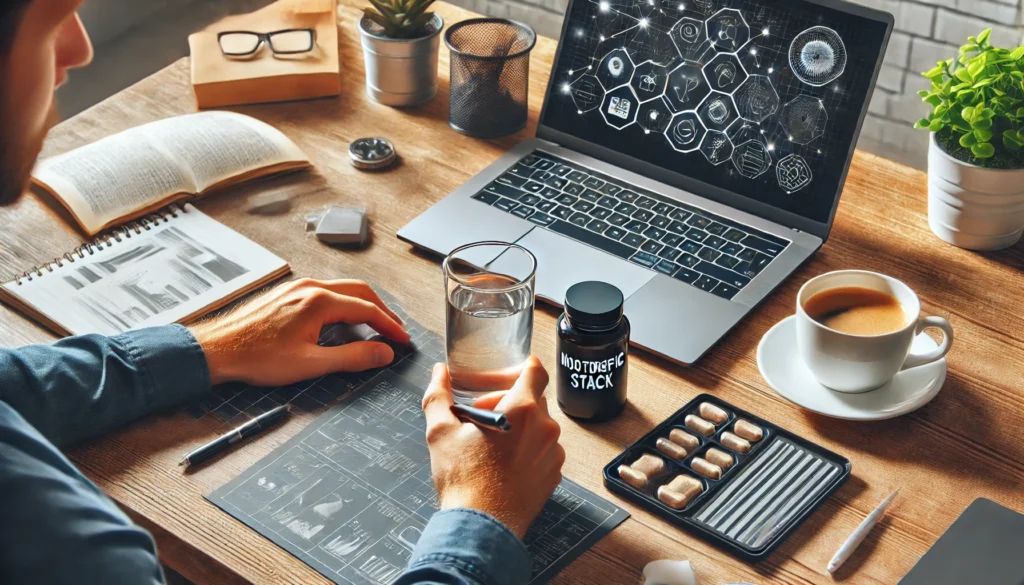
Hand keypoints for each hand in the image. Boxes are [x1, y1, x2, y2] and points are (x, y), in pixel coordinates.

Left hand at [190, 278, 409, 385]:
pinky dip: (343, 304)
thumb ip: (352, 357)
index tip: (402, 340)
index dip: (390, 326)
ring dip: (362, 306)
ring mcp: (297, 287)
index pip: (368, 309)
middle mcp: (310, 287)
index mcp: (319, 301)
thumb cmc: (256, 357)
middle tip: (394, 330)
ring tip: (373, 325)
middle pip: (360, 292)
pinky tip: (341, 321)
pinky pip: (325, 292)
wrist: (217, 349)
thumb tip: (383, 353)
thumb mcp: (311, 364)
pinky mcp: (286, 294)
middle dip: (382, 311)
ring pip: (342, 290)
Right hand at [421, 357, 564, 537]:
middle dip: (509, 401)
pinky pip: (543, 452)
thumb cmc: (464, 479)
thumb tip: (438, 373)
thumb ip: (439, 395)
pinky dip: (527, 451)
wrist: (481, 525)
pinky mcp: (553, 475)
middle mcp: (544, 428)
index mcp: (521, 410)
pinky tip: (503, 464)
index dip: (522, 367)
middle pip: (533, 400)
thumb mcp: (440, 431)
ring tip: (491, 444)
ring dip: (519, 428)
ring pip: (538, 427)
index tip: (511, 372)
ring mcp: (552, 453)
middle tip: (482, 416)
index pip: (535, 371)